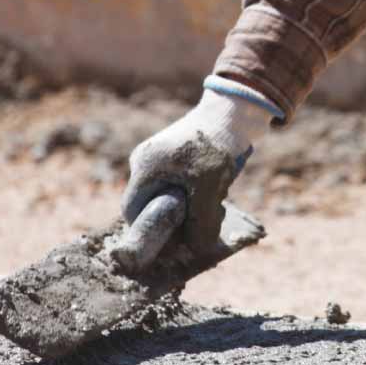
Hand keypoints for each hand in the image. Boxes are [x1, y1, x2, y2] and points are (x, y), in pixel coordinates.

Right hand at [114, 78, 278, 272]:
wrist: (234, 113)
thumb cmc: (217, 148)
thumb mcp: (210, 190)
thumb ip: (201, 223)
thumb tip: (197, 251)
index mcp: (145, 166)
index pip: (132, 210)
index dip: (146, 231)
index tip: (169, 243)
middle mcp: (145, 160)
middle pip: (147, 203)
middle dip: (169, 221)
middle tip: (194, 230)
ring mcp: (157, 156)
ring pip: (163, 195)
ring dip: (185, 208)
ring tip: (211, 208)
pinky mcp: (173, 155)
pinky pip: (174, 184)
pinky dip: (191, 195)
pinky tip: (213, 195)